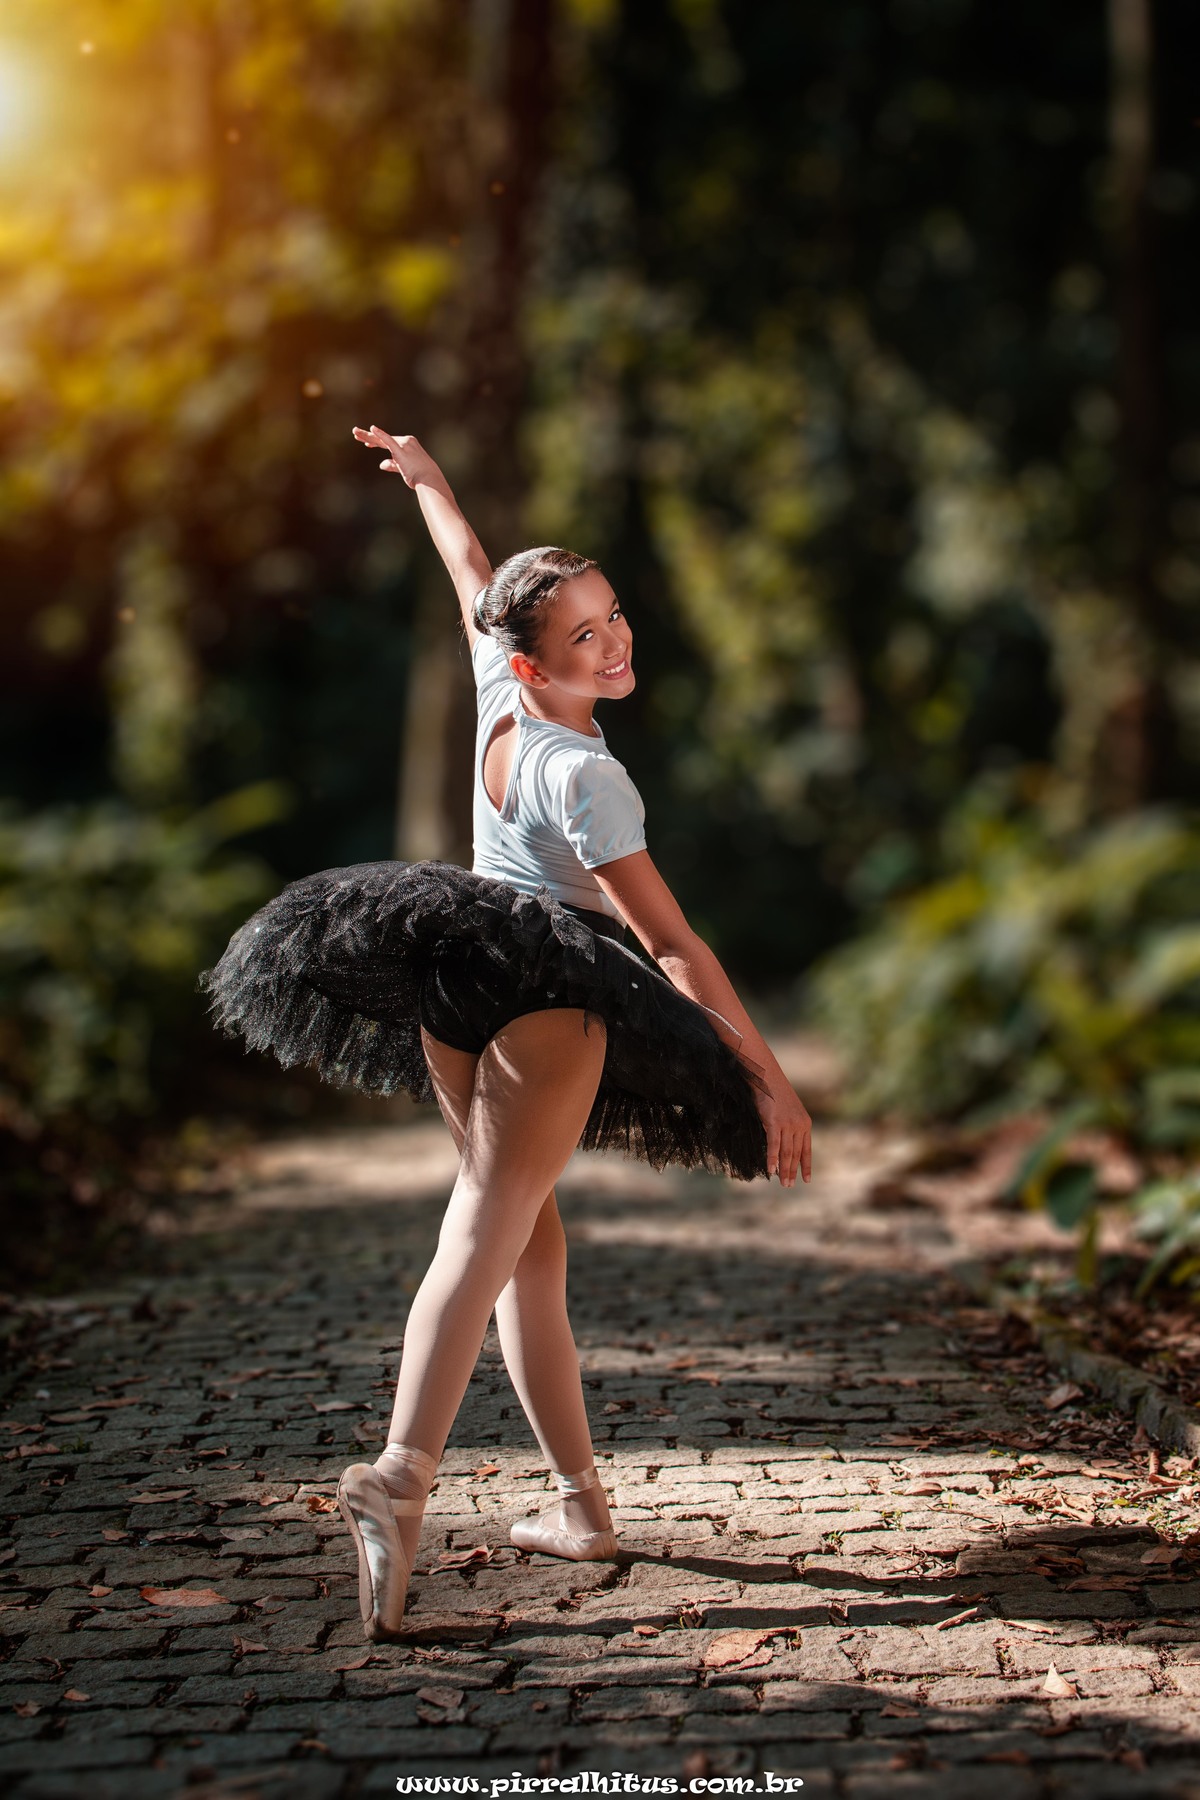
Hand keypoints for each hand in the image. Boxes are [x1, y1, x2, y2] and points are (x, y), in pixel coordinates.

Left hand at [351, 425, 437, 487]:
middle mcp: (405, 441)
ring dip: (368, 436)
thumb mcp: (403, 469)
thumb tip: (381, 464)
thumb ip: (393, 465)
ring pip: (381, 440)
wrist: (429, 480)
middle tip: (355, 432)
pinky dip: (380, 434)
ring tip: (355, 432)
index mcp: (407, 445)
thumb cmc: (419, 476)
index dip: (375, 442)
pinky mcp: (401, 450)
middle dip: (368, 436)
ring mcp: (403, 444)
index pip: (387, 442)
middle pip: (382, 439)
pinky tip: (372, 429)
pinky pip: (388, 440)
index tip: (366, 444)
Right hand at [754, 1071, 811, 1188]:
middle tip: (789, 1186)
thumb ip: (787, 1127)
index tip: (806, 1180)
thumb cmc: (774, 1093)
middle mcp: (799, 1125)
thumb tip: (780, 1144)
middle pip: (796, 1153)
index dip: (806, 1165)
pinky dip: (772, 1159)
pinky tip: (771, 1170)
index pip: (807, 1149)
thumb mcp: (786, 1111)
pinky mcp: (774, 1122)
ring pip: (787, 1152)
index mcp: (805, 1123)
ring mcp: (788, 1124)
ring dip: (785, 1170)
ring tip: (783, 1183)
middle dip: (793, 1171)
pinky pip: (774, 1145)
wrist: (768, 1076)